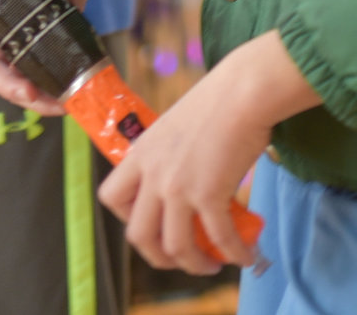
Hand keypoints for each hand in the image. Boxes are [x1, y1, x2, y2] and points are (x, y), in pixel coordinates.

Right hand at [0, 0, 134, 111]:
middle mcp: (1, 27)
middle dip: (6, 84)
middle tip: (30, 96)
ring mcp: (16, 45)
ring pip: (8, 78)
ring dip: (26, 97)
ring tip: (54, 107)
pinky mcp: (33, 56)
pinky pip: (30, 81)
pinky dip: (43, 95)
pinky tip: (62, 103)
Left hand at [101, 32, 317, 274]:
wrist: (244, 91)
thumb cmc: (219, 100)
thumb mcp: (176, 125)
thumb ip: (169, 154)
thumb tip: (186, 176)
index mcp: (141, 153)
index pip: (111, 197)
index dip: (128, 218)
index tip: (152, 221)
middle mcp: (154, 174)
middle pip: (138, 235)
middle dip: (158, 256)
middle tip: (179, 256)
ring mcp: (178, 187)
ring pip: (175, 247)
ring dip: (194, 264)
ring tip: (211, 265)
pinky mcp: (209, 194)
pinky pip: (219, 237)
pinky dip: (234, 253)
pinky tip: (245, 256)